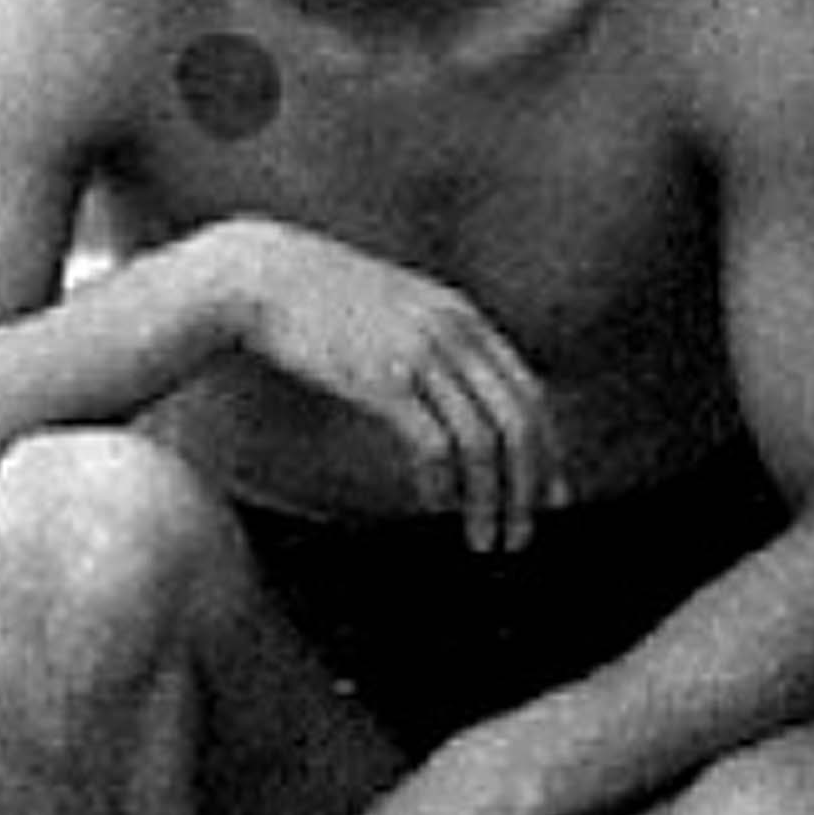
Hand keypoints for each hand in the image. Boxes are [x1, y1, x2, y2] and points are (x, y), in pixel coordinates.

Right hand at [237, 228, 558, 549]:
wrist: (263, 275)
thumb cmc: (322, 300)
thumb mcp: (398, 307)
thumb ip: (436, 342)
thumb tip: (460, 400)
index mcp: (463, 317)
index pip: (530, 393)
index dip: (547, 451)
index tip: (549, 497)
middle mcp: (454, 333)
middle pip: (519, 422)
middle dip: (529, 488)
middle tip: (523, 534)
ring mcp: (420, 354)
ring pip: (484, 441)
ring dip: (491, 501)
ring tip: (486, 539)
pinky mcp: (383, 379)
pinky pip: (434, 444)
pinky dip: (444, 486)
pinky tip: (437, 509)